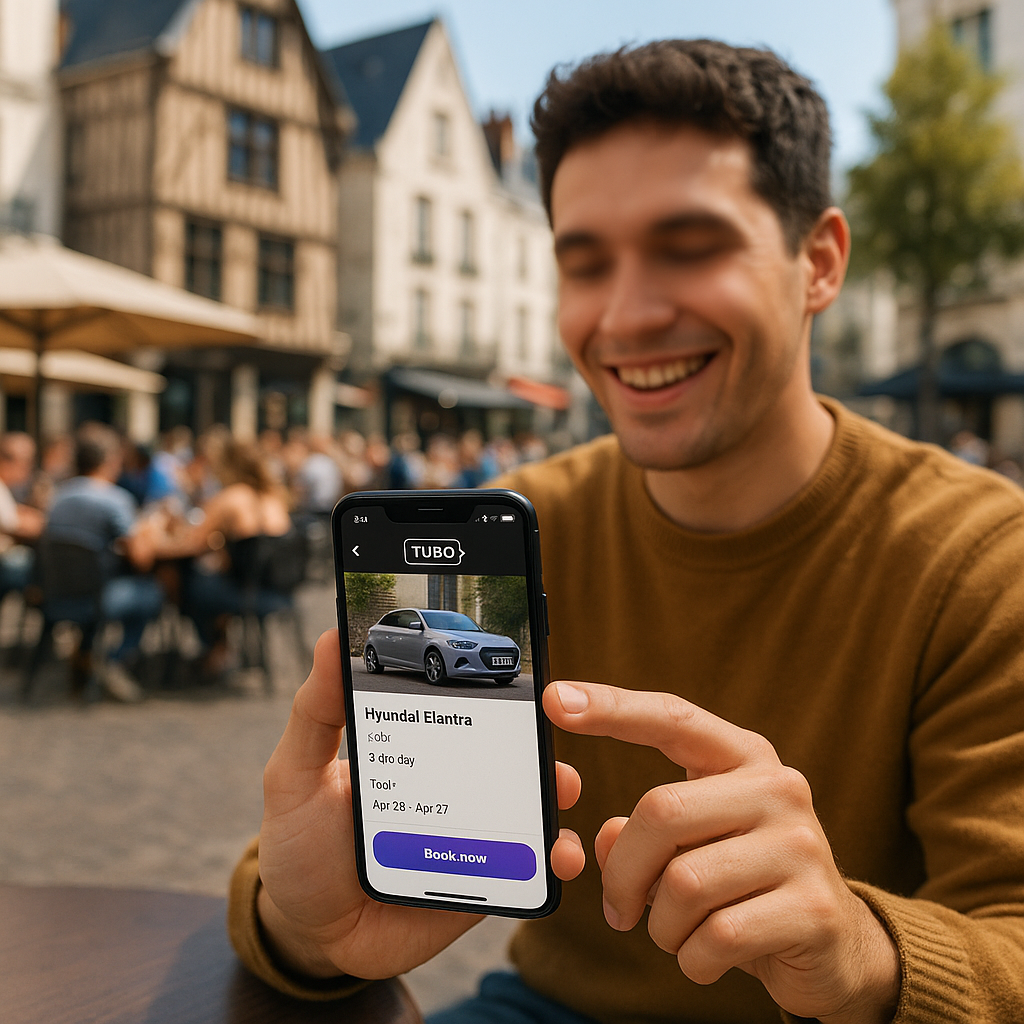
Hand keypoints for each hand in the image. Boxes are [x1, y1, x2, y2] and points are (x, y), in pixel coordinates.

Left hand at [257, 631, 585, 980]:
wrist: (308, 934)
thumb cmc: (301, 845)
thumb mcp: (296, 773)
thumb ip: (315, 713)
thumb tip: (328, 638)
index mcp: (414, 753)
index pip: (462, 717)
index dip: (498, 699)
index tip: (528, 682)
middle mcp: (448, 789)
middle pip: (505, 759)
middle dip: (539, 745)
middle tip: (550, 736)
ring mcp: (468, 837)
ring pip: (525, 810)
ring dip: (554, 797)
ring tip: (561, 792)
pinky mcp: (480, 884)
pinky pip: (524, 870)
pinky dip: (550, 862)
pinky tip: (559, 858)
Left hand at [543, 680, 899, 1023]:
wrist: (835, 945)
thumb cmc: (744, 881)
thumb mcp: (694, 843)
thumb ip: (645, 831)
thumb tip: (603, 835)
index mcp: (743, 757)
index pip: (671, 716)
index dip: (611, 707)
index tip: (556, 700)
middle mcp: (777, 788)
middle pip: (661, 811)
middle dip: (624, 871)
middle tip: (617, 907)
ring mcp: (801, 845)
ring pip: (683, 882)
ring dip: (660, 924)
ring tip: (676, 932)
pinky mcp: (812, 908)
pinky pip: (716, 936)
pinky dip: (692, 958)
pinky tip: (706, 955)